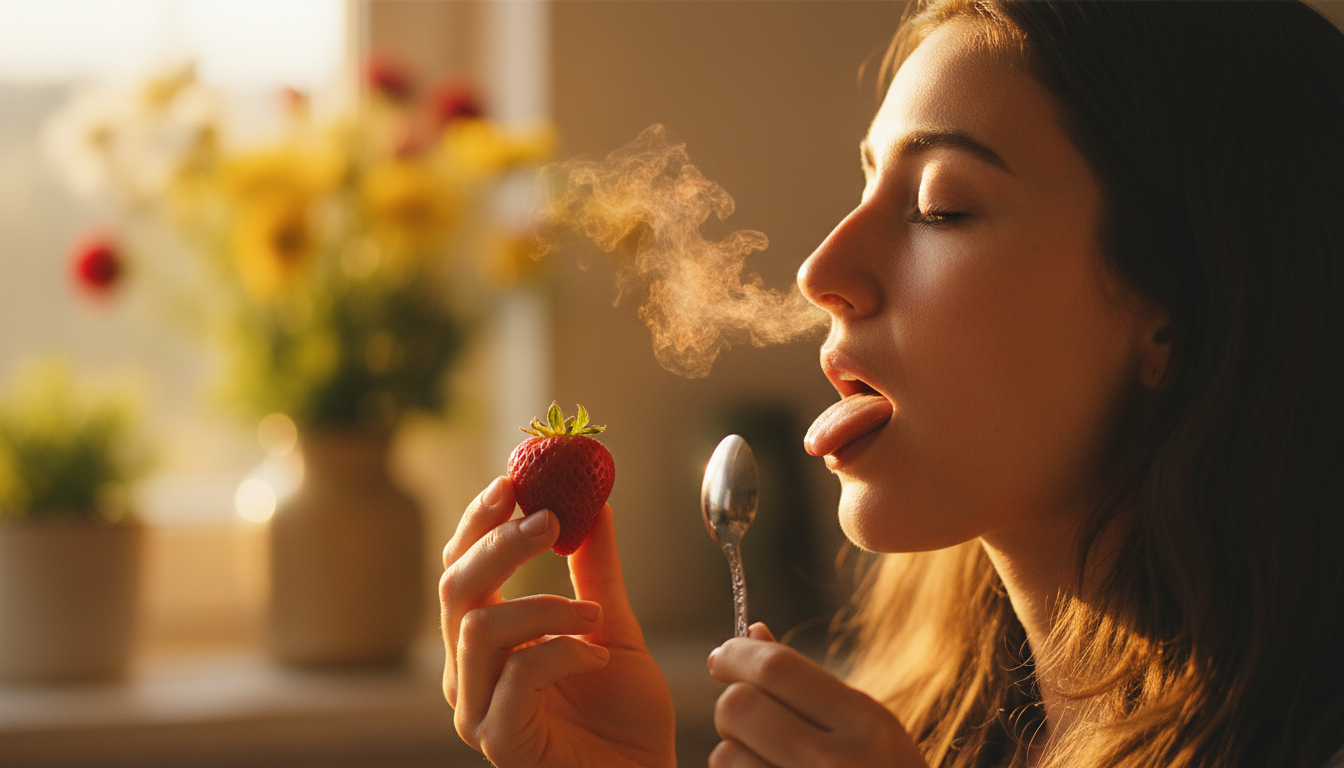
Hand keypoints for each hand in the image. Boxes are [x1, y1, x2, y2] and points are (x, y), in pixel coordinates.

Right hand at [441, 476, 675, 767]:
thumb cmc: (623, 715)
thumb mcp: (613, 623)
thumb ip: (596, 569)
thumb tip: (593, 500)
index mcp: (484, 639)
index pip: (460, 567)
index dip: (479, 521)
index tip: (514, 481)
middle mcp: (467, 672)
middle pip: (454, 588)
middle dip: (498, 544)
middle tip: (547, 519)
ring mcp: (476, 709)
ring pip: (480, 627)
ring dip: (545, 606)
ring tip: (595, 617)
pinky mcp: (499, 741)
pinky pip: (517, 675)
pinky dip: (561, 652)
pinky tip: (596, 658)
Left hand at [707, 623, 928, 767]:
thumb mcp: (866, 726)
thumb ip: (808, 683)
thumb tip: (752, 633)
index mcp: (865, 723)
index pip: (777, 668)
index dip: (737, 655)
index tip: (723, 657)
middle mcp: (837, 762)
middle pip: (739, 707)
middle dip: (732, 705)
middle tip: (745, 716)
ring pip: (725, 756)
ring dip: (733, 755)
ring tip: (766, 762)